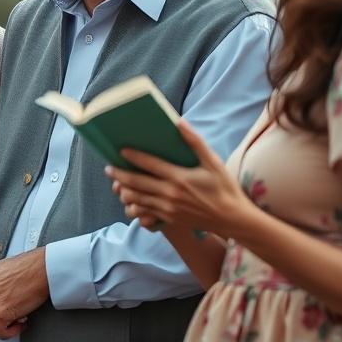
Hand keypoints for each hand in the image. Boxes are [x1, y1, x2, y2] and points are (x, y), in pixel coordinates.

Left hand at [0, 248, 47, 338]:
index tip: (3, 310)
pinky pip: (1, 333)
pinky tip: (22, 324)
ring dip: (5, 327)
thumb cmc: (30, 267)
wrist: (41, 269)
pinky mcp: (1, 314)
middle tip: (10, 319)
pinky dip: (11, 333)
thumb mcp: (5, 269)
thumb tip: (1, 293)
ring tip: (18, 322)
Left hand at [105, 119, 254, 237]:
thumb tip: (178, 122)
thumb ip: (195, 142)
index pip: (149, 164)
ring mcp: (168, 209)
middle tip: (108, 168)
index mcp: (179, 177)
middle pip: (136, 182)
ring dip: (123, 190)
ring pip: (136, 199)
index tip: (120, 150)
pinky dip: (134, 205)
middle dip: (119, 174)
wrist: (233, 219)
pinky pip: (144, 212)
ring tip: (116, 182)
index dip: (132, 156)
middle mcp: (170, 194)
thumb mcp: (213, 162)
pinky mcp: (169, 219)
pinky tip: (130, 199)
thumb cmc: (224, 187)